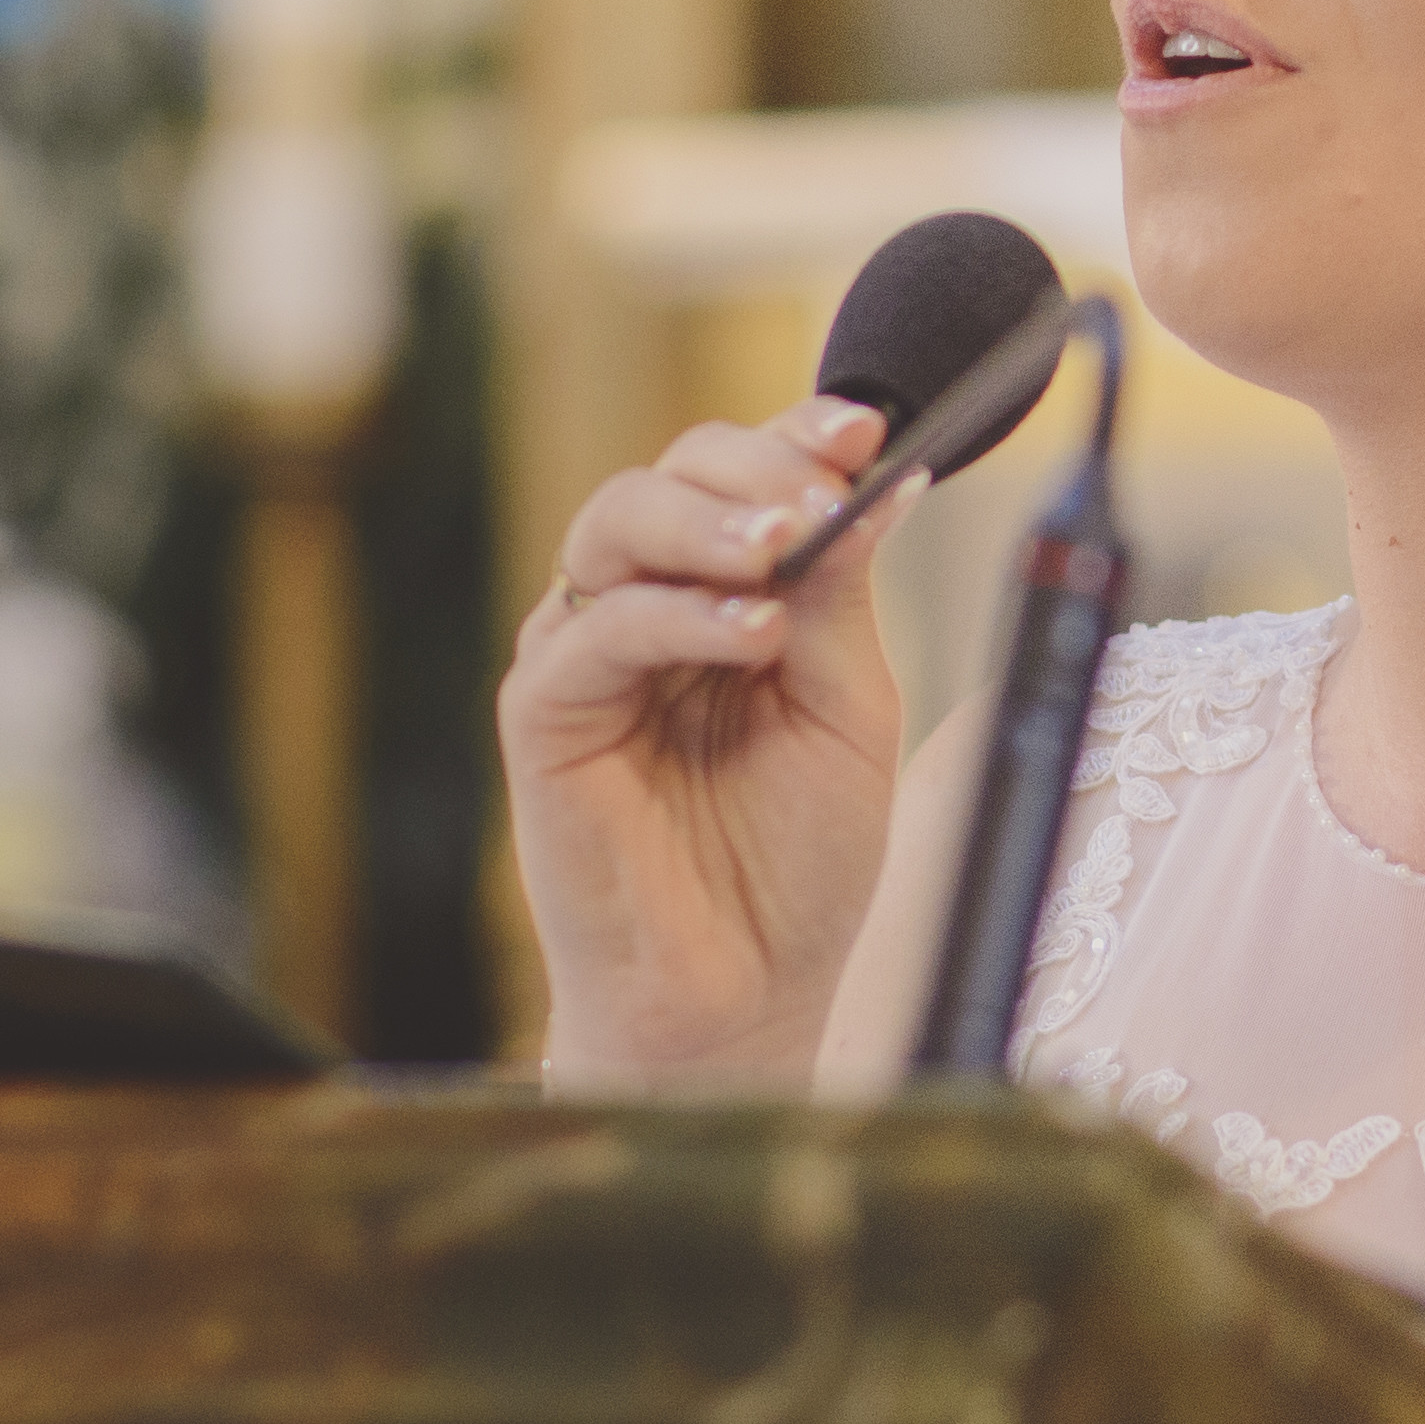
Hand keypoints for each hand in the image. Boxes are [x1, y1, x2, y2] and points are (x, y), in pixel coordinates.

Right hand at [498, 398, 914, 1078]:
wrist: (744, 997)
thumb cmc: (794, 863)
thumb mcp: (849, 712)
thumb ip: (844, 600)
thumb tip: (880, 479)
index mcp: (723, 594)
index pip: (744, 477)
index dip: (796, 435)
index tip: (865, 425)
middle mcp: (646, 607)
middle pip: (671, 473)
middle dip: (755, 466)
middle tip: (822, 492)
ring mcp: (587, 656)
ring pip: (614, 524)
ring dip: (708, 518)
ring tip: (784, 541)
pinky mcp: (544, 717)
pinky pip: (592, 631)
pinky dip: (673, 614)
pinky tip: (750, 631)